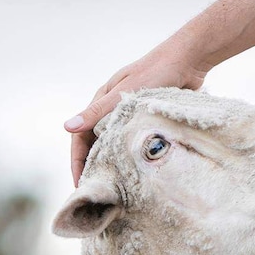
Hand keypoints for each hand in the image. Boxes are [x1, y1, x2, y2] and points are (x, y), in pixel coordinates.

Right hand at [64, 41, 209, 185]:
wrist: (188, 60)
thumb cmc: (155, 72)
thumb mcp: (123, 93)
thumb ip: (97, 112)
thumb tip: (67, 127)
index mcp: (101, 103)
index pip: (80, 139)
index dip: (78, 163)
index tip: (80, 186)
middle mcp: (112, 112)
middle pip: (96, 146)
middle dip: (94, 169)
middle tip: (98, 194)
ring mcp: (129, 117)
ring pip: (115, 146)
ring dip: (113, 165)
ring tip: (116, 189)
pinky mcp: (147, 121)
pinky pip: (134, 144)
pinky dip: (131, 159)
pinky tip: (137, 174)